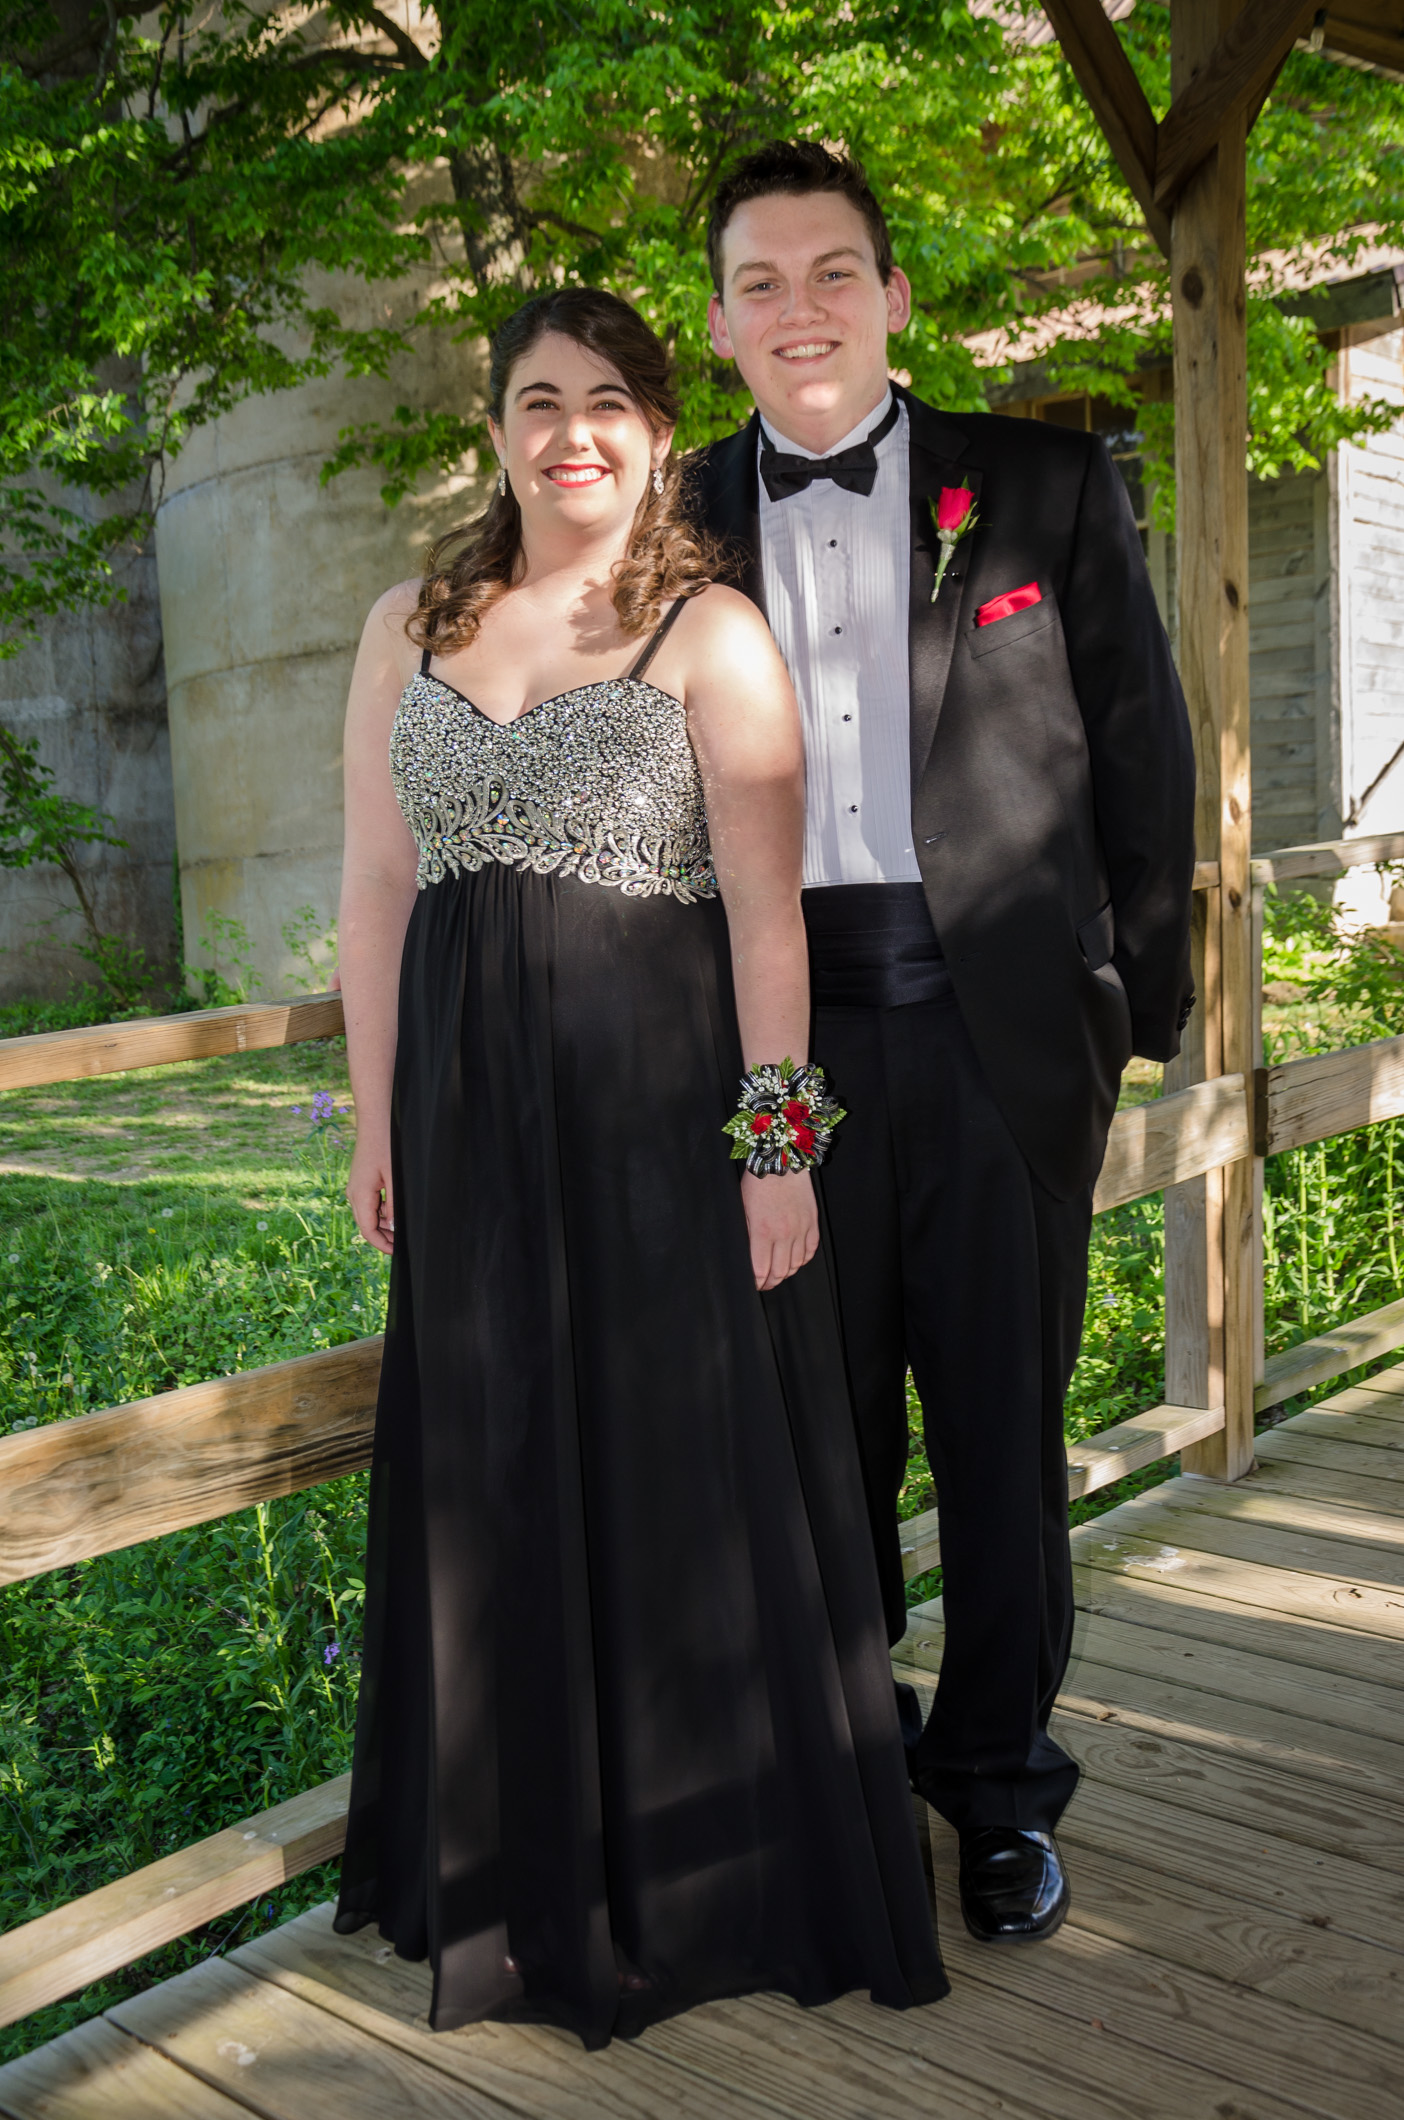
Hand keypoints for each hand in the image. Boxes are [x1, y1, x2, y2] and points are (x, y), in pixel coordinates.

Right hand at [347, 1134, 394, 1253]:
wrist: (376, 1122)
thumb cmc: (387, 1146)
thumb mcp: (394, 1177)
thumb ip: (394, 1205)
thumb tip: (395, 1227)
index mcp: (359, 1195)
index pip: (367, 1231)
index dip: (382, 1244)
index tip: (398, 1252)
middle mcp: (353, 1194)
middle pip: (367, 1225)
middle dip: (384, 1237)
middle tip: (404, 1242)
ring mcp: (355, 1188)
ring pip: (369, 1215)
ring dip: (384, 1223)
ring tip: (403, 1227)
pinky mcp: (361, 1182)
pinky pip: (370, 1203)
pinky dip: (382, 1210)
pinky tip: (396, 1209)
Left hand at [741, 1168, 818, 1290]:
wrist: (781, 1162)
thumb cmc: (757, 1184)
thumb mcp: (743, 1209)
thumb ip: (747, 1235)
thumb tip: (748, 1256)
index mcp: (763, 1232)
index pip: (760, 1270)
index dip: (756, 1282)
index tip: (753, 1284)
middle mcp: (784, 1234)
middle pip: (780, 1272)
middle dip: (771, 1282)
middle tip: (765, 1283)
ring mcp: (801, 1229)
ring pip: (796, 1264)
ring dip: (787, 1273)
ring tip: (778, 1273)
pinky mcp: (812, 1223)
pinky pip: (810, 1250)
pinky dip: (803, 1260)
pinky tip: (794, 1260)